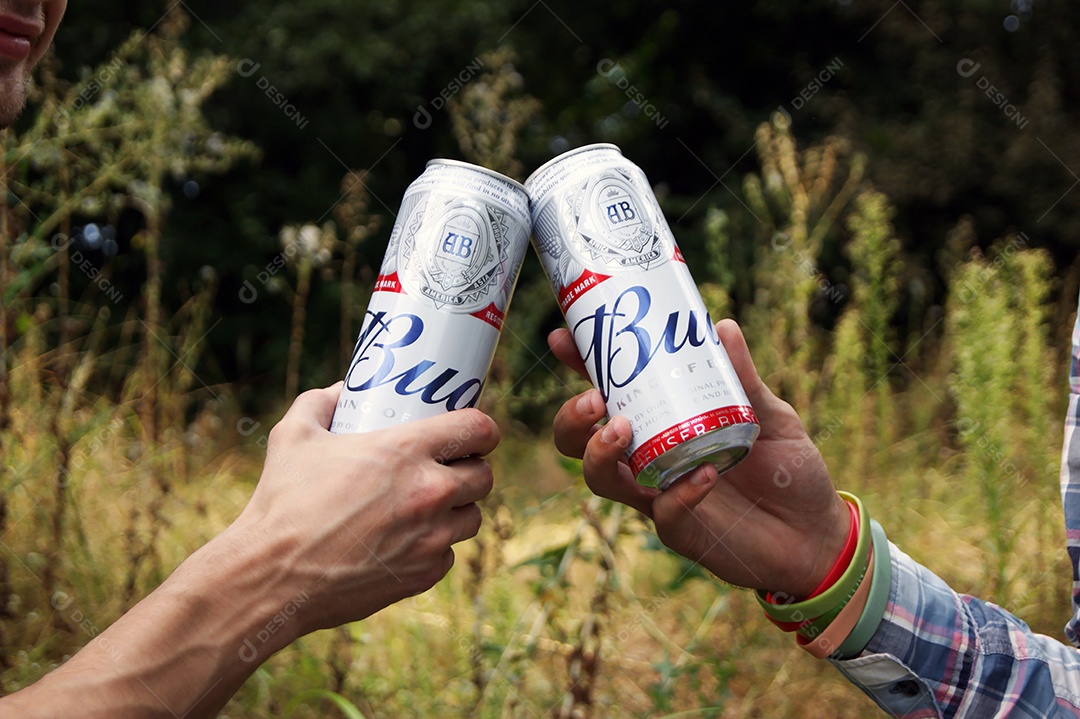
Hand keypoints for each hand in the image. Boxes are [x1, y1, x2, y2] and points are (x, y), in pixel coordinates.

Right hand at [233, 384, 498, 632]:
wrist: (272, 577)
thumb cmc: (282, 502)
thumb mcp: (293, 435)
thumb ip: (320, 402)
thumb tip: (341, 390)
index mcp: (406, 450)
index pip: (479, 429)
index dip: (481, 430)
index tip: (471, 433)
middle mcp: (429, 492)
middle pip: (484, 475)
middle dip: (471, 469)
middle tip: (449, 469)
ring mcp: (431, 538)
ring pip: (472, 518)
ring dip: (457, 510)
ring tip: (431, 506)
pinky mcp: (423, 575)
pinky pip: (448, 554)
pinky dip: (434, 547)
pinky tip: (407, 541)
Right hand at [550, 319, 847, 596]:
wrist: (816, 535)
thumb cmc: (787, 471)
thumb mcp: (769, 414)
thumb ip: (743, 378)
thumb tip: (723, 325)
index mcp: (660, 422)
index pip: (608, 391)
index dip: (579, 365)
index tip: (562, 337)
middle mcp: (647, 458)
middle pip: (580, 441)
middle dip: (572, 418)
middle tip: (593, 400)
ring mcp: (658, 496)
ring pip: (601, 479)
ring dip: (600, 453)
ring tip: (621, 430)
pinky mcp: (680, 529)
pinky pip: (663, 511)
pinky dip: (679, 491)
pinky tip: (704, 474)